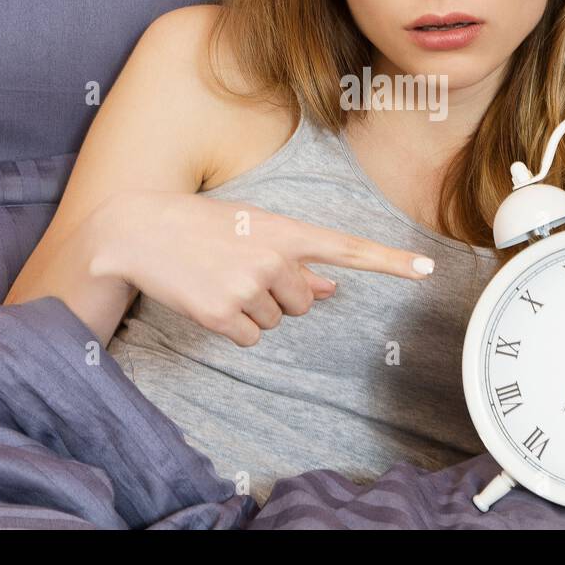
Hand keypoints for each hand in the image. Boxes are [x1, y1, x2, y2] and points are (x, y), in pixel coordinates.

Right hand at [89, 190, 435, 346]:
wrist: (137, 232)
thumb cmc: (199, 227)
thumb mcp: (251, 231)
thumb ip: (294, 259)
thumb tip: (329, 289)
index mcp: (285, 229)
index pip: (348, 247)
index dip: (390, 261)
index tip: (427, 268)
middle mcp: (273, 257)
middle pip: (305, 302)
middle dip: (280, 295)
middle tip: (240, 270)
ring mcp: (248, 287)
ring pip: (277, 321)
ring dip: (253, 309)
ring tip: (220, 278)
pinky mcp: (222, 315)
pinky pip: (251, 337)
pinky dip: (233, 327)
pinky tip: (209, 298)